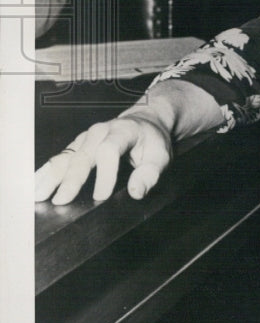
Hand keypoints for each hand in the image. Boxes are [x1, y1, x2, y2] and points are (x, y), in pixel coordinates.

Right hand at [34, 109, 172, 204]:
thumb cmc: (152, 141)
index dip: (105, 174)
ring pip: (67, 156)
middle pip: (83, 155)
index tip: (101, 197)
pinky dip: (47, 172)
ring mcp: (86, 138)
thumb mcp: (161, 156)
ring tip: (38, 195)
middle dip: (71, 179)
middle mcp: (100, 132)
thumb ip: (150, 174)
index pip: (110, 150)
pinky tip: (36, 186)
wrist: (145, 122)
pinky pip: (60, 158)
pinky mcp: (77, 145)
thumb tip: (136, 192)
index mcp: (123, 131)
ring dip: (52, 176)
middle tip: (61, 201)